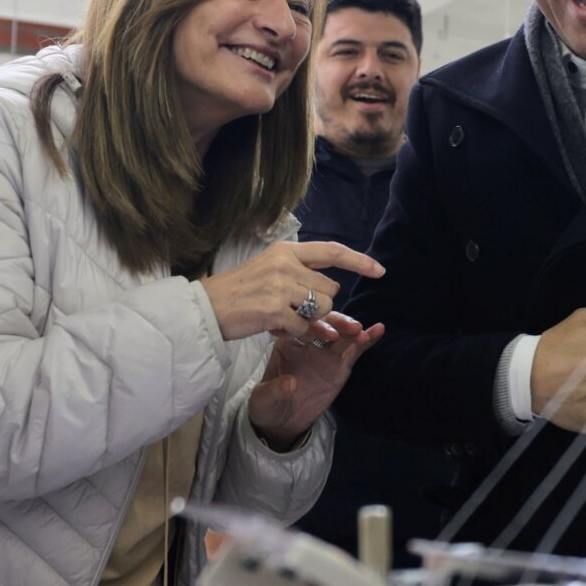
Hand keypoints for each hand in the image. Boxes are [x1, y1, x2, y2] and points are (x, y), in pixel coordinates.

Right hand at [200, 241, 382, 343]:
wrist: (206, 308)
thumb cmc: (238, 293)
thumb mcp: (269, 271)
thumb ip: (301, 277)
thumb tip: (334, 292)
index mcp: (285, 251)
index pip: (332, 250)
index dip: (359, 261)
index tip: (379, 269)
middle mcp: (285, 264)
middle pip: (330, 289)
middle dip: (321, 305)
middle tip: (295, 311)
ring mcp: (280, 286)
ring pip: (322, 308)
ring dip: (311, 321)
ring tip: (284, 318)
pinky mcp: (274, 310)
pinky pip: (306, 327)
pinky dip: (301, 335)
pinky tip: (282, 331)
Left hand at [249, 313, 386, 449]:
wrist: (282, 422)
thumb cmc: (267, 405)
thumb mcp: (263, 400)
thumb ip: (273, 391)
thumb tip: (291, 383)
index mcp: (285, 342)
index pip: (297, 326)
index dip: (308, 325)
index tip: (319, 327)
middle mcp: (307, 341)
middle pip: (322, 325)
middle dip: (335, 323)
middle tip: (347, 327)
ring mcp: (325, 352)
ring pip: (340, 334)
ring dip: (351, 329)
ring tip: (362, 331)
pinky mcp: (340, 364)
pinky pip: (354, 350)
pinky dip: (366, 340)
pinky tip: (378, 331)